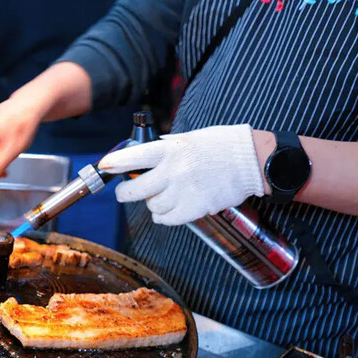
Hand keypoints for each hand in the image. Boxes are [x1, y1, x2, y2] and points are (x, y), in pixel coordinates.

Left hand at [98, 124, 265, 224]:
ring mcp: (182, 191)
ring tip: (166, 195)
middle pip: (134, 190)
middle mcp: (173, 171)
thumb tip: (142, 157)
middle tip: (124, 193)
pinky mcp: (193, 208)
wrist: (252, 161)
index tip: (104, 168)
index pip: (133, 158)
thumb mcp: (190, 138)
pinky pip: (166, 219)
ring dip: (154, 203)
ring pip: (151, 206)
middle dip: (124, 194)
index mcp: (171, 149)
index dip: (114, 165)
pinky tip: (170, 208)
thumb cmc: (221, 146)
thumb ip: (166, 148)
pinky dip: (164, 216)